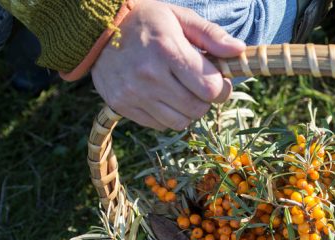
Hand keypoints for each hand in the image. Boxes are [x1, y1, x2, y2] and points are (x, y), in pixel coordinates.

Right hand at [92, 0, 245, 130]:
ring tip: (179, 90)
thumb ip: (211, 35)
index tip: (217, 79)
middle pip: (198, 109)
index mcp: (167, 50)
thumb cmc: (146, 21)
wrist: (96, 28)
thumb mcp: (180, 18)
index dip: (221, 87)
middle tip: (197, 85)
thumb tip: (239, 50)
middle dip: (204, 99)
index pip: (211, 88)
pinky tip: (160, 95)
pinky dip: (166, 115)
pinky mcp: (121, 105)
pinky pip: (159, 125)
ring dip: (186, 110)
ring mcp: (132, 93)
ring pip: (180, 122)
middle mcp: (149, 75)